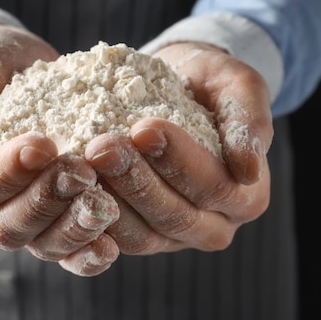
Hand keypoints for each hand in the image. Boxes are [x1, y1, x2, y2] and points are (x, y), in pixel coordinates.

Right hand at [0, 23, 119, 275]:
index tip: (43, 144)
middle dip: (48, 199)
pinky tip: (111, 245)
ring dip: (74, 227)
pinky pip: (70, 249)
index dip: (12, 171)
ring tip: (104, 206)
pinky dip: (89, 252)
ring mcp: (23, 219)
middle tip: (82, 170)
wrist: (14, 67)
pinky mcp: (56, 219)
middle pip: (10, 226)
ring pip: (43, 243)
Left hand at [85, 41, 272, 253]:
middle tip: (102, 146)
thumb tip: (248, 169)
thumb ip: (248, 122)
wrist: (181, 88)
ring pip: (141, 234)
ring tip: (83, 160)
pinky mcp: (141, 234)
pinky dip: (91, 212)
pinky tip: (71, 181)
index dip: (178, 160)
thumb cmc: (213, 84)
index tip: (144, 128)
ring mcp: (174, 236)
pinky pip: (114, 235)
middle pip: (174, 215)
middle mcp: (214, 225)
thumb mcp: (240, 87)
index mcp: (246, 196)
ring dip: (109, 198)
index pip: (213, 185)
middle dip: (136, 180)